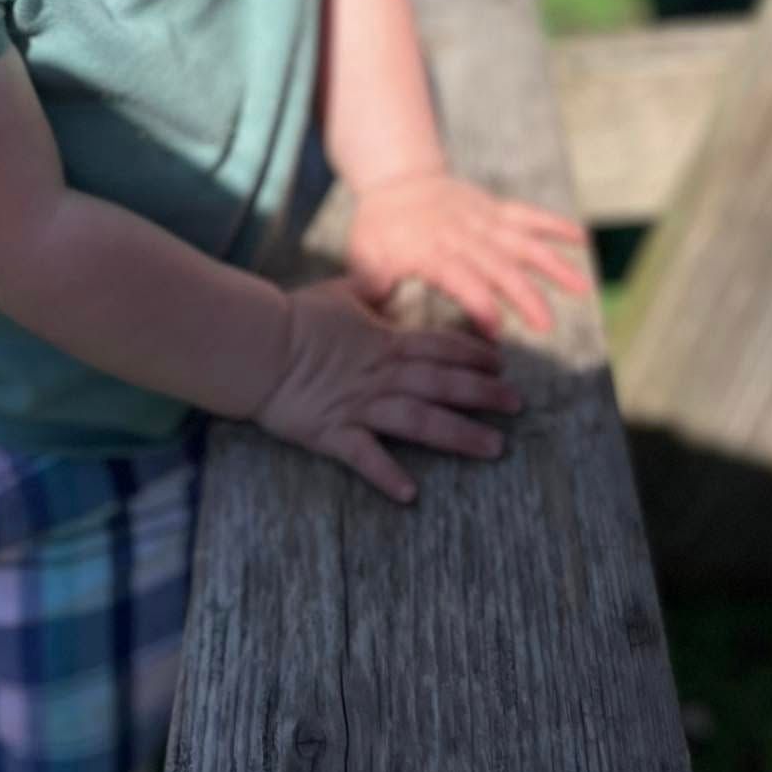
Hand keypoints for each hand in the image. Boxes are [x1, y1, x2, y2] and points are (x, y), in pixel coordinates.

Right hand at [250, 278, 520, 501]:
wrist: (254, 344)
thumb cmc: (295, 316)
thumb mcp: (340, 293)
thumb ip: (370, 288)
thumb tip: (388, 277)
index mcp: (384, 341)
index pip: (440, 346)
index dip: (474, 354)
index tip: (502, 364)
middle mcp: (380, 374)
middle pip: (441, 383)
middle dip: (483, 394)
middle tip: (517, 405)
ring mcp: (358, 405)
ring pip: (418, 420)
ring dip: (458, 434)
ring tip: (493, 448)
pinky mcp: (332, 432)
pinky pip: (363, 457)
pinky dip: (386, 474)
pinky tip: (410, 494)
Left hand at [346, 170, 590, 336]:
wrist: (396, 179)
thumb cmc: (378, 229)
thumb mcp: (364, 257)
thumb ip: (372, 288)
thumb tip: (371, 319)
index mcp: (430, 250)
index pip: (460, 278)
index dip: (478, 304)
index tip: (496, 332)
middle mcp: (462, 234)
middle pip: (498, 265)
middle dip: (524, 295)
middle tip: (547, 326)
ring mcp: (482, 219)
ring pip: (522, 241)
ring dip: (553, 264)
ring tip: (583, 289)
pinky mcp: (495, 209)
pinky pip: (528, 215)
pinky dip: (555, 225)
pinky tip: (583, 241)